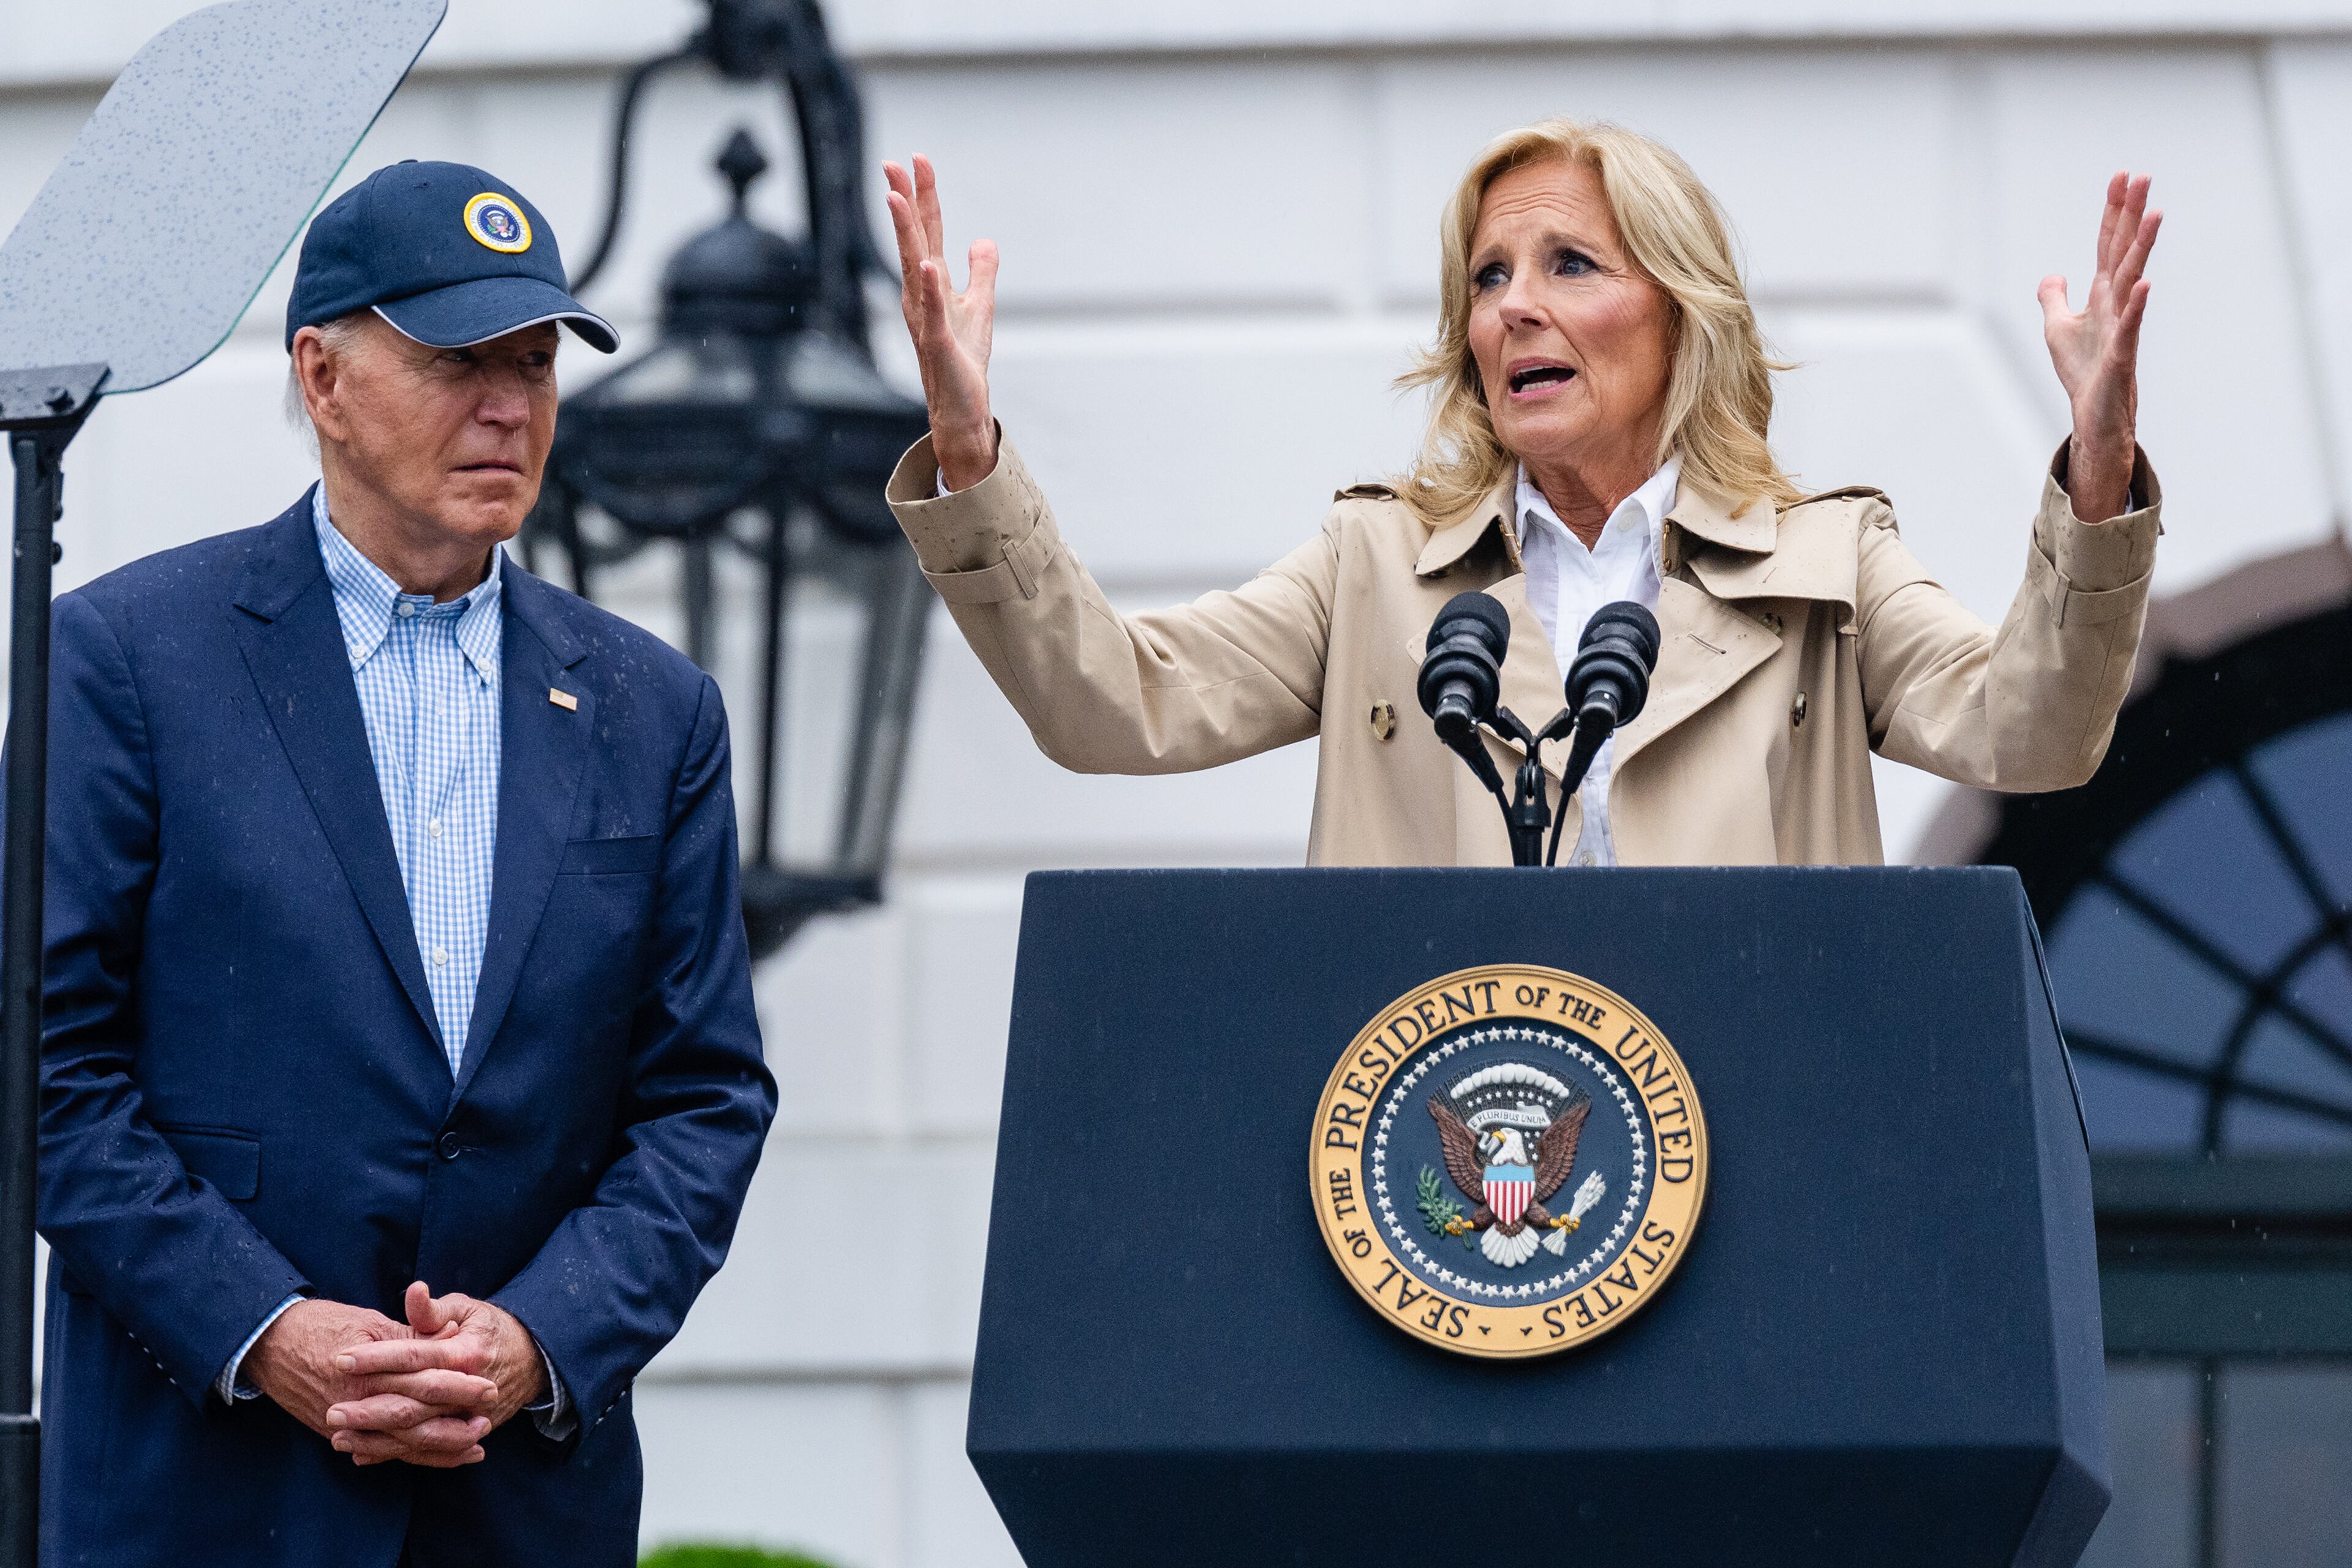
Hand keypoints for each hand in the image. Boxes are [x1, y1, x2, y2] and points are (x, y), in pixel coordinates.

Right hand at [244, 1298, 495, 1468]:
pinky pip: (378, 1450)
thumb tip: (452, 1334)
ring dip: (439, 1447)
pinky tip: (434, 1457)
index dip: (459, 1384)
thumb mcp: (370, 1321)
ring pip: (399, 1443)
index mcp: (369, 1368)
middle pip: (415, 1417)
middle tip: (488, 1421)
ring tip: (473, 1447)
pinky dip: (408, 1456)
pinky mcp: (336, 1432)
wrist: (269, 1343)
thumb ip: (412, 1332)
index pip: (423, 1380)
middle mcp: (357, 1400)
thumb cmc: (322, 1323)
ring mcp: (346, 1421)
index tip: (489, 1385)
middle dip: (455, 1422)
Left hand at [325, 1281, 546, 1466]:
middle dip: (369, 1408)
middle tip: (332, 1409)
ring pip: (417, 1434)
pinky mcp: (466, 1432)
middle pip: (412, 1403)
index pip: (414, 1357)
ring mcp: (468, 1416)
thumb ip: (434, 1310)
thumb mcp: (469, 1309)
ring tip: (337, 1435)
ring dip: (375, 1437)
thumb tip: (413, 1292)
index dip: (377, 1358)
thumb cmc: (492, 1329)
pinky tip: (360, 1454)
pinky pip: (426, 1450)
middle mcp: (467, 1389)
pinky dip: (393, 1454)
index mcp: (465, 1353)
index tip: (341, 1358)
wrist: (534, 1360)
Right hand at [883, 155, 999, 490]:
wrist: (961, 407)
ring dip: (906, 233)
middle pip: (913, 239)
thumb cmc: (964, 360)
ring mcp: (925, 318)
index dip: (924, 196)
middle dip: (905, 201)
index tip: (917, 160)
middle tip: (893, 163)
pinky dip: (929, 289)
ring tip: (898, 198)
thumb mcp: (979, 307)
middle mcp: (921, 295)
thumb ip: (981, 272)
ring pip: (913, 267)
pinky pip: (931, 312)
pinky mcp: (937, 343)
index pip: (927, 231)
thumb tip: (984, 240)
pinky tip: (927, 264)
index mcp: (932, 283)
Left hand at [2038, 171, 2161, 522]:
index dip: (2113, 211)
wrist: (2094, 413)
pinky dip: (2134, 306)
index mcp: (2101, 293)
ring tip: (2154, 214)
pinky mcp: (2120, 354)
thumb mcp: (2057, 328)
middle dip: (2132, 215)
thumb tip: (2052, 275)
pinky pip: (2130, 326)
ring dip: (2141, 247)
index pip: (2107, 243)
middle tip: (2144, 176)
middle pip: (2123, 250)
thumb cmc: (2083, 371)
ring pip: (2131, 279)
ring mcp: (2121, 325)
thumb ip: (2054, 298)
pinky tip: (2142, 284)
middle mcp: (2115, 302)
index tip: (2122, 176)